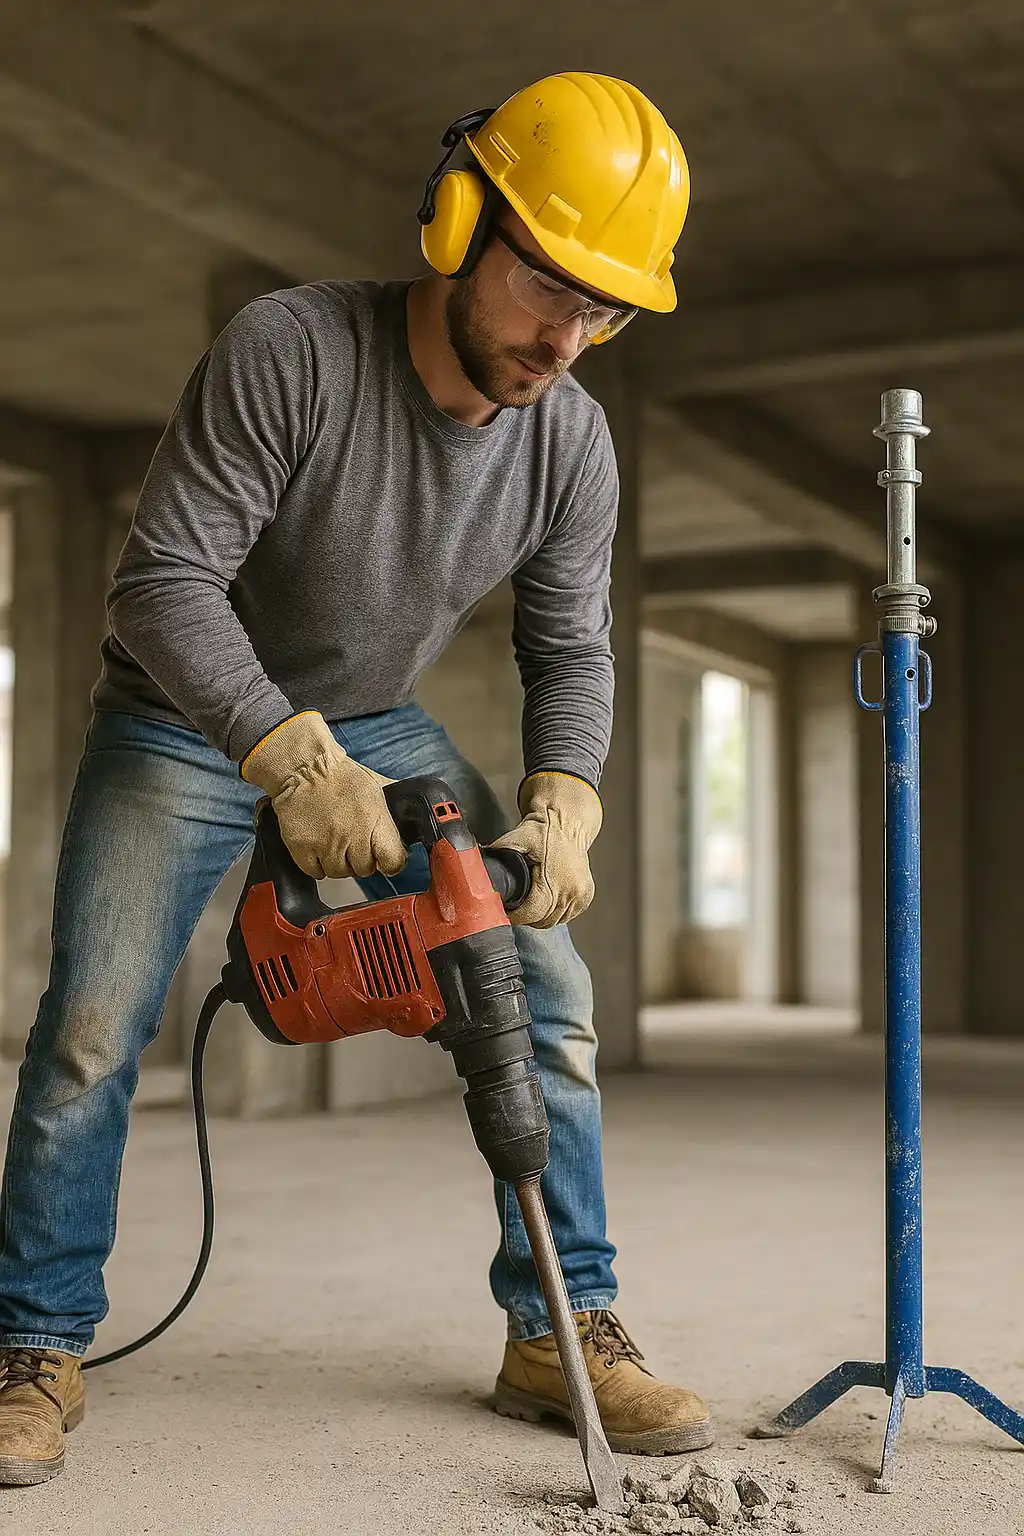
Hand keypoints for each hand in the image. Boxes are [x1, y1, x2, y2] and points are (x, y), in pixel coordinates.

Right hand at [241, 712, 406, 880]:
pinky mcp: (302, 850)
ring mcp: (325, 846)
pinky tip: (319, 845)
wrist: (303, 768)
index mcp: (374, 821)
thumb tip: (414, 818)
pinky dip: (318, 864)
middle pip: (364, 869)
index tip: (386, 858)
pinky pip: (316, 872)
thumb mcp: (376, 786)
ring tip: (334, 840)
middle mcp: (351, 837)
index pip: (393, 861)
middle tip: (354, 841)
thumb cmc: (339, 776)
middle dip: (362, 858)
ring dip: (339, 861)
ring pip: (340, 873)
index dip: (391, 862)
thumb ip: (394, 808)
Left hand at [489, 771, 601, 927]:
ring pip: (553, 921)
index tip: (504, 911)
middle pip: (541, 921)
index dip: (514, 916)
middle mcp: (571, 891)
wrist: (568, 821)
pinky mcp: (586, 897)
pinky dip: (553, 912)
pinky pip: (565, 916)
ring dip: (539, 916)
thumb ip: (496, 852)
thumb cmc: (542, 830)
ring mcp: (581, 896)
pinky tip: (545, 899)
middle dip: (525, 916)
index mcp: (554, 881)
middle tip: (514, 906)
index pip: (530, 914)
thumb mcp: (516, 838)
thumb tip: (473, 864)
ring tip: (529, 901)